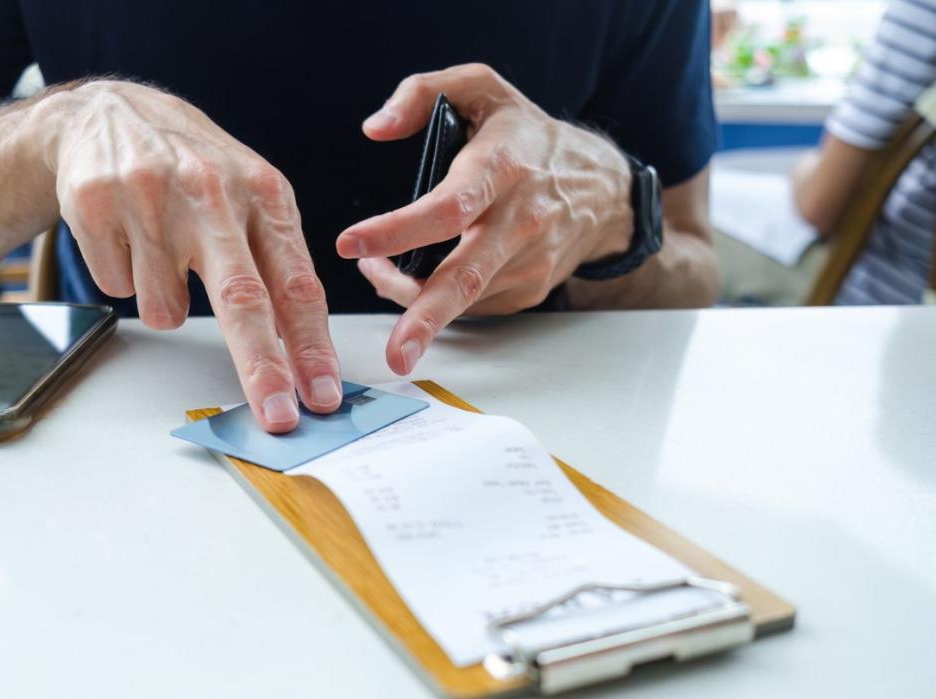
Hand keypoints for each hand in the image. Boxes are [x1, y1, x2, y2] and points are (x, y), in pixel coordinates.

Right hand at [42, 81, 341, 431]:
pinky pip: (119, 289)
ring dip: (165, 301)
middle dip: (262, 367)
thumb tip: (298, 352)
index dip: (311, 347)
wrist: (109, 114)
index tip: (322, 395)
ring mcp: (150, 198)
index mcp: (263, 192)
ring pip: (165, 308)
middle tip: (277, 416)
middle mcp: (211, 192)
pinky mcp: (96, 207)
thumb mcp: (251, 196)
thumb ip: (276, 264)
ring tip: (162, 250)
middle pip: (242, 298)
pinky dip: (126, 277)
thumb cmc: (193, 168)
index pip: (296, 284)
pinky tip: (128, 236)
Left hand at [337, 64, 634, 375]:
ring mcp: (529, 261)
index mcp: (503, 167)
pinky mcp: (529, 289)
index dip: (399, 229)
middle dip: (425, 318)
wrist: (601, 187)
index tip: (352, 245)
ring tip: (378, 273)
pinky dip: (437, 301)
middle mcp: (520, 220)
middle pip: (466, 276)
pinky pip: (473, 305)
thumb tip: (375, 128)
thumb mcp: (481, 88)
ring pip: (462, 297)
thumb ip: (421, 92)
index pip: (448, 206)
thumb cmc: (527, 135)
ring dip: (411, 301)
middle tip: (394, 354)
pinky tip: (416, 281)